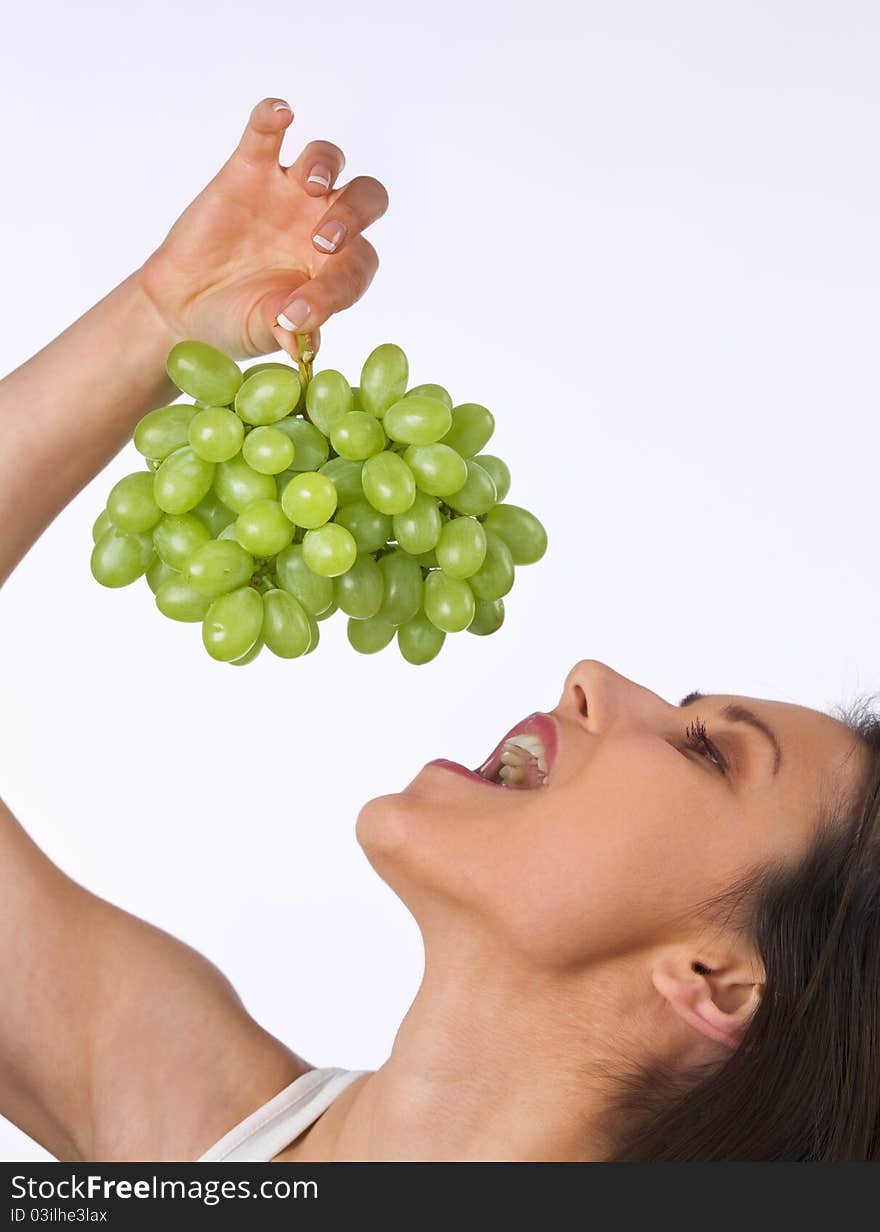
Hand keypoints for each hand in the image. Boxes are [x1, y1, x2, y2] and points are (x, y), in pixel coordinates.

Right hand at [138, 97, 387, 360]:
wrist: (185, 307)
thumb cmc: (235, 321)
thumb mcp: (262, 332)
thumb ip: (288, 331)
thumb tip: (304, 345)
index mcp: (337, 269)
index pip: (356, 268)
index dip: (335, 291)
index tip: (296, 316)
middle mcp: (322, 225)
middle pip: (364, 200)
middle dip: (353, 216)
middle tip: (323, 241)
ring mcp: (289, 194)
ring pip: (326, 159)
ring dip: (326, 164)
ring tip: (311, 184)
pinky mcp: (249, 170)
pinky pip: (266, 133)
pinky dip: (273, 117)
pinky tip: (280, 112)